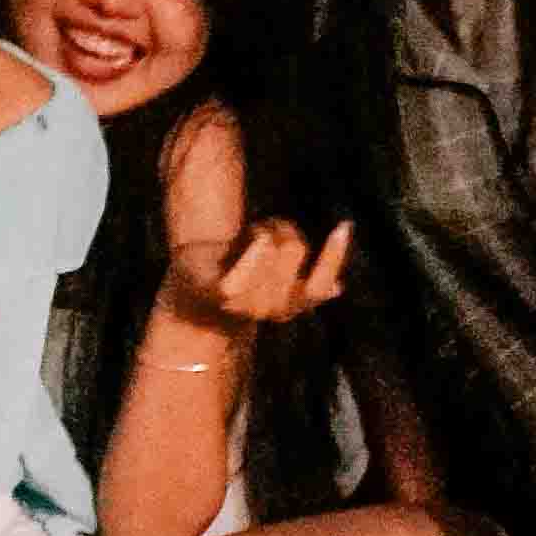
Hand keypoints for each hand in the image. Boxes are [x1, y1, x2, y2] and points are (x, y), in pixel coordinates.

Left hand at [155, 217, 353, 341]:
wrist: (191, 292)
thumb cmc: (240, 276)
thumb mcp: (276, 279)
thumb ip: (305, 282)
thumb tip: (338, 289)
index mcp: (291, 307)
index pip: (319, 286)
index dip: (334, 256)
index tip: (344, 224)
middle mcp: (270, 310)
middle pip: (295, 249)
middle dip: (284, 230)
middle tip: (268, 229)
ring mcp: (245, 304)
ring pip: (273, 247)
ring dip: (263, 230)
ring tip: (249, 234)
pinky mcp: (219, 292)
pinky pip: (247, 271)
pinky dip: (256, 249)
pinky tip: (257, 235)